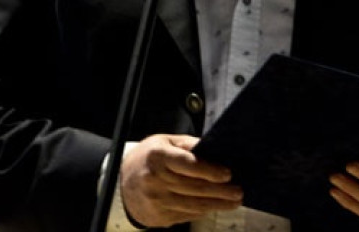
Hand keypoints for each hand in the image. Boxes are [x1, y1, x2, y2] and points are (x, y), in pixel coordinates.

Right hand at [119, 134, 242, 227]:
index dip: (210, 170)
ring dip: (217, 204)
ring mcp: (156, 201)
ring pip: (193, 205)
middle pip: (195, 188)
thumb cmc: (148, 158)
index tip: (228, 174)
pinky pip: (186, 215)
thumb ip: (188, 145)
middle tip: (238, 191)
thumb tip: (214, 150)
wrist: (120, 184)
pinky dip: (203, 211)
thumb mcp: (165, 141)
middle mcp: (155, 180)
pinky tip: (214, 206)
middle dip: (221, 191)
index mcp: (158, 156)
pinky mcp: (158, 216)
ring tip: (233, 202)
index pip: (188, 165)